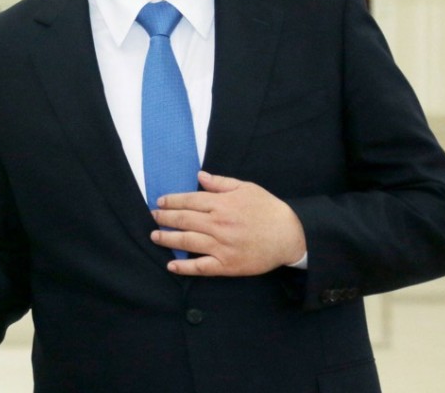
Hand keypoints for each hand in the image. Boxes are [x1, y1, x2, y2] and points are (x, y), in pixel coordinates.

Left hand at [150, 171, 306, 275]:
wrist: (291, 235)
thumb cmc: (268, 209)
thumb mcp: (246, 188)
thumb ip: (220, 183)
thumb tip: (199, 176)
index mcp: (222, 204)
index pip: (189, 201)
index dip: (172, 201)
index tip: (160, 202)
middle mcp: (218, 224)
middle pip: (184, 220)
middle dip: (165, 218)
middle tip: (153, 217)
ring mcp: (222, 246)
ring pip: (187, 242)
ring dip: (168, 239)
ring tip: (155, 237)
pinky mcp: (227, 265)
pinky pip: (201, 267)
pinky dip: (184, 267)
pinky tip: (171, 265)